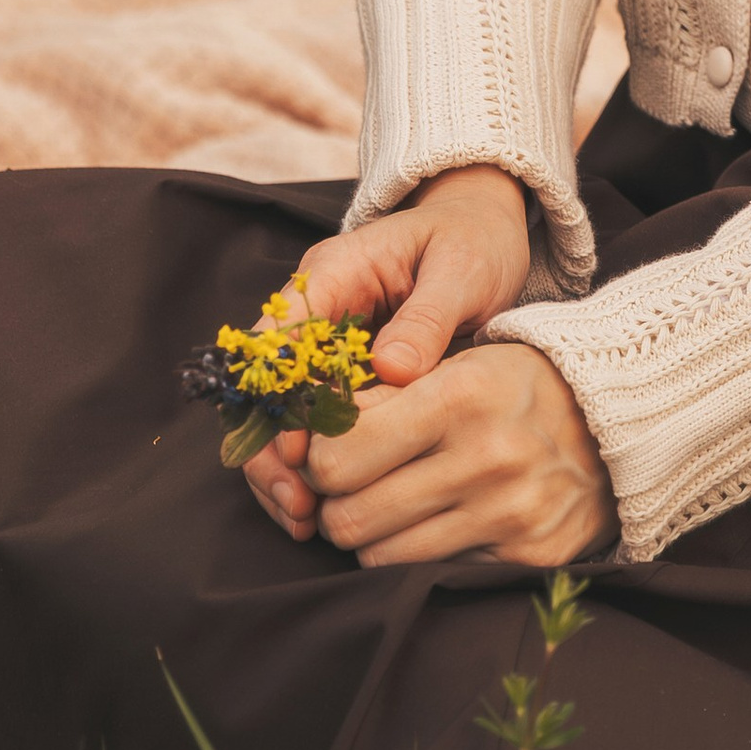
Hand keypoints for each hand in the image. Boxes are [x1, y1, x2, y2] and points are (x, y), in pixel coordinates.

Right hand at [243, 163, 534, 544]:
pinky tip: (323, 506)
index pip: (278, 339)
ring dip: (284, 468)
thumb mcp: (461, 269)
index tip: (299, 453)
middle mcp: (315, 311)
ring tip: (306, 519)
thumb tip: (392, 370)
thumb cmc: (472, 241)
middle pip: (266, 387)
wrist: (484, 230)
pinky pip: (313, 423)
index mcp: (333, 272)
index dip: (278, 399)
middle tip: (300, 504)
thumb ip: (426, 316)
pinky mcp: (344, 375)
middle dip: (271, 448)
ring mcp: (325, 345)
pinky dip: (313, 464)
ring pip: (280, 415)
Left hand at [304, 342, 619, 569]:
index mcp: (461, 398)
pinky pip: (431, 573)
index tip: (326, 451)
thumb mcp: (458, 365)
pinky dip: (420, 553)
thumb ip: (383, 396)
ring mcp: (506, 516)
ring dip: (373, 536)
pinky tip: (439, 521)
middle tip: (352, 487)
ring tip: (392, 504)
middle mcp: (485, 459)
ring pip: (381, 558)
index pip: (339, 457)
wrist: (616, 421)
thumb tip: (308, 435)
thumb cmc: (518, 385)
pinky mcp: (523, 558)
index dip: (318, 459)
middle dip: (336, 506)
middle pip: (350, 519)